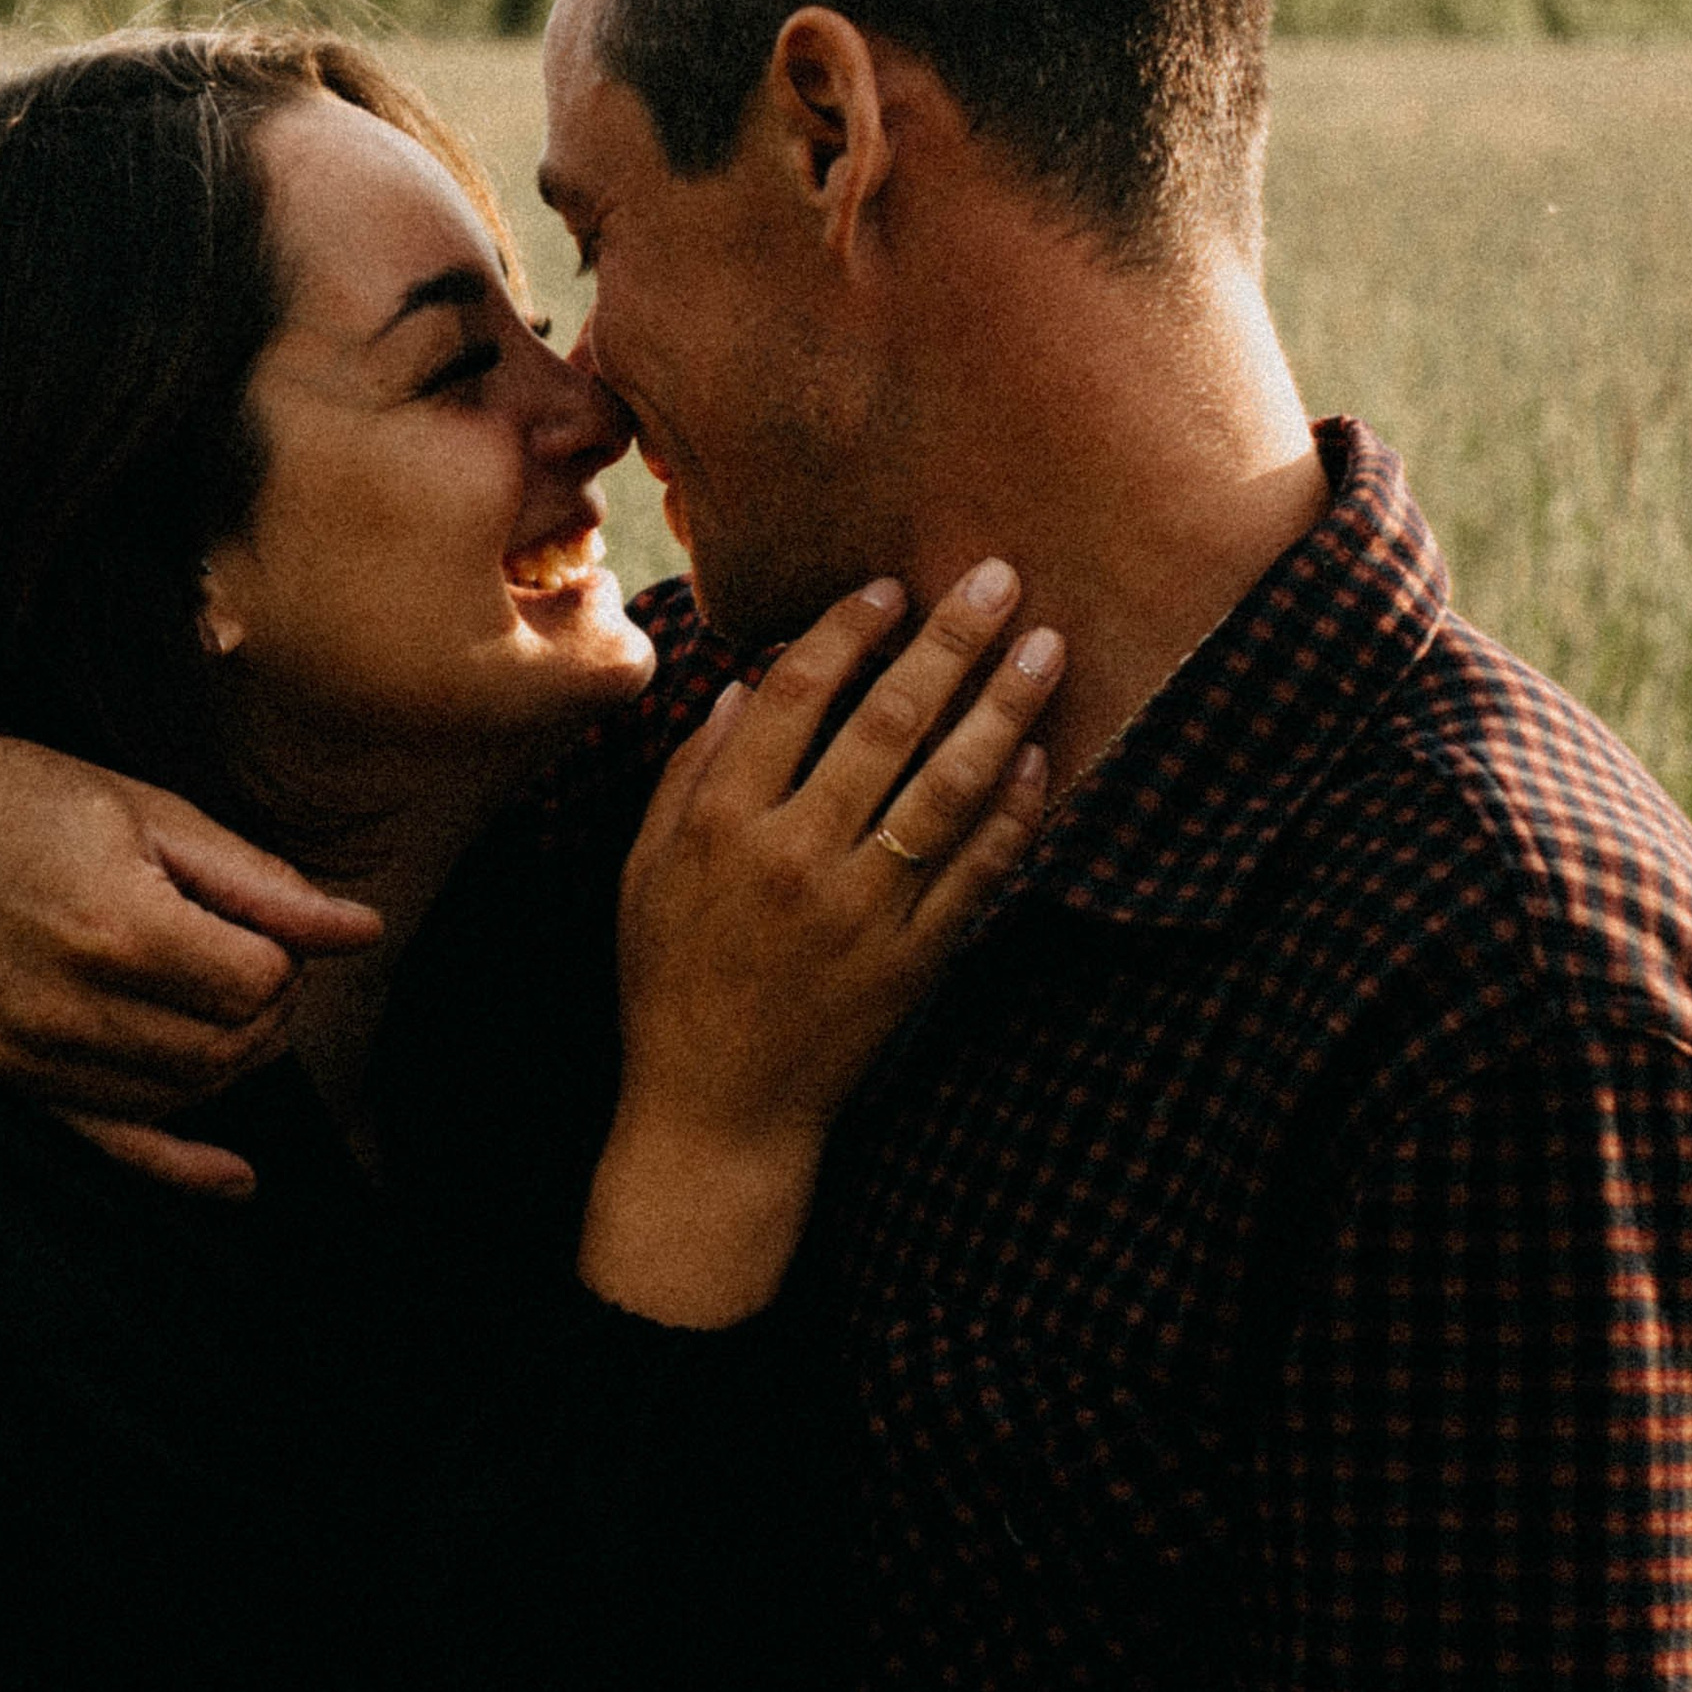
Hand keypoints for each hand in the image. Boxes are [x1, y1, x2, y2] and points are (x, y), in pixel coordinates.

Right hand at [0, 736, 380, 1196]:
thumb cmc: (11, 799)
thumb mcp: (144, 811)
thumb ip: (257, 883)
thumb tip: (362, 930)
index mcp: (116, 924)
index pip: (260, 984)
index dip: (284, 954)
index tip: (261, 922)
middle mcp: (69, 1006)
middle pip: (229, 1049)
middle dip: (266, 1010)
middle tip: (254, 960)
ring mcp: (28, 1057)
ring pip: (182, 1095)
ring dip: (227, 1060)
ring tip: (217, 1000)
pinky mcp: (1, 1085)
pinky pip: (109, 1148)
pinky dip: (180, 1168)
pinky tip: (236, 1178)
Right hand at [577, 561, 1059, 1325]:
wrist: (718, 1114)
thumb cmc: (670, 984)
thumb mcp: (644, 873)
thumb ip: (690, 773)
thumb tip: (743, 682)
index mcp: (724, 825)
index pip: (792, 698)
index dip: (845, 633)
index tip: (890, 587)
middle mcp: (796, 858)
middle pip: (885, 725)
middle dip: (947, 642)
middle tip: (997, 577)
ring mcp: (862, 912)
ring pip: (947, 790)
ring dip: (1003, 710)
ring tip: (1047, 647)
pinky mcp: (913, 962)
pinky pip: (976, 875)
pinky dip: (1013, 815)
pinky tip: (1041, 760)